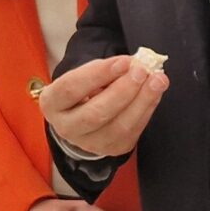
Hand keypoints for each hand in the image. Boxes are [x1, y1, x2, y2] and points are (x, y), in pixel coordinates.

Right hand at [41, 54, 165, 159]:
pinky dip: (147, 109)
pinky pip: (133, 131)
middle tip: (141, 71)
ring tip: (157, 80)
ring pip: (118, 126)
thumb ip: (105, 69)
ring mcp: (90, 143)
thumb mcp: (85, 75)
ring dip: (142, 101)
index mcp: (52, 103)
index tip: (123, 61)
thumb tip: (133, 64)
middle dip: (123, 91)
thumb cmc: (84, 89)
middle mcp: (66, 127)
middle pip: (95, 113)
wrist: (83, 116)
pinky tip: (155, 93)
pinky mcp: (113, 149)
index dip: (98, 74)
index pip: (71, 88)